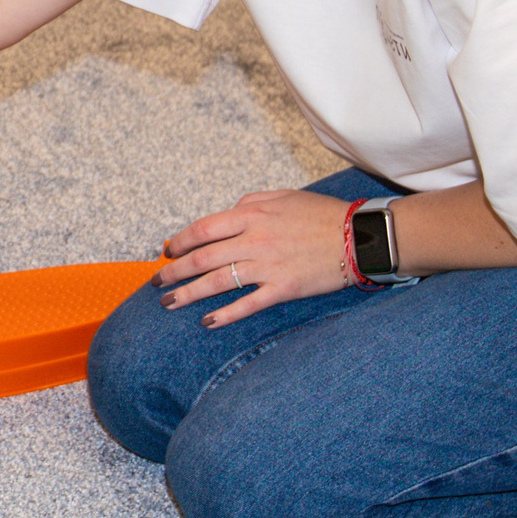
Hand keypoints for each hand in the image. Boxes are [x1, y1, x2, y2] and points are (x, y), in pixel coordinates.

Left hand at [154, 187, 351, 325]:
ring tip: (169, 303)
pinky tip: (207, 321)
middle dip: (175, 272)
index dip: (180, 242)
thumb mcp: (283, 196)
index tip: (166, 251)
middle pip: (203, 258)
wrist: (359, 236)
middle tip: (157, 282)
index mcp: (251, 215)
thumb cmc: (322, 213)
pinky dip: (224, 314)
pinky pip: (247, 304)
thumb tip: (228, 211)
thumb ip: (250, 202)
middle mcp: (254, 240)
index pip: (203, 229)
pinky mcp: (283, 288)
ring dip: (189, 294)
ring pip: (217, 282)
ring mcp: (267, 266)